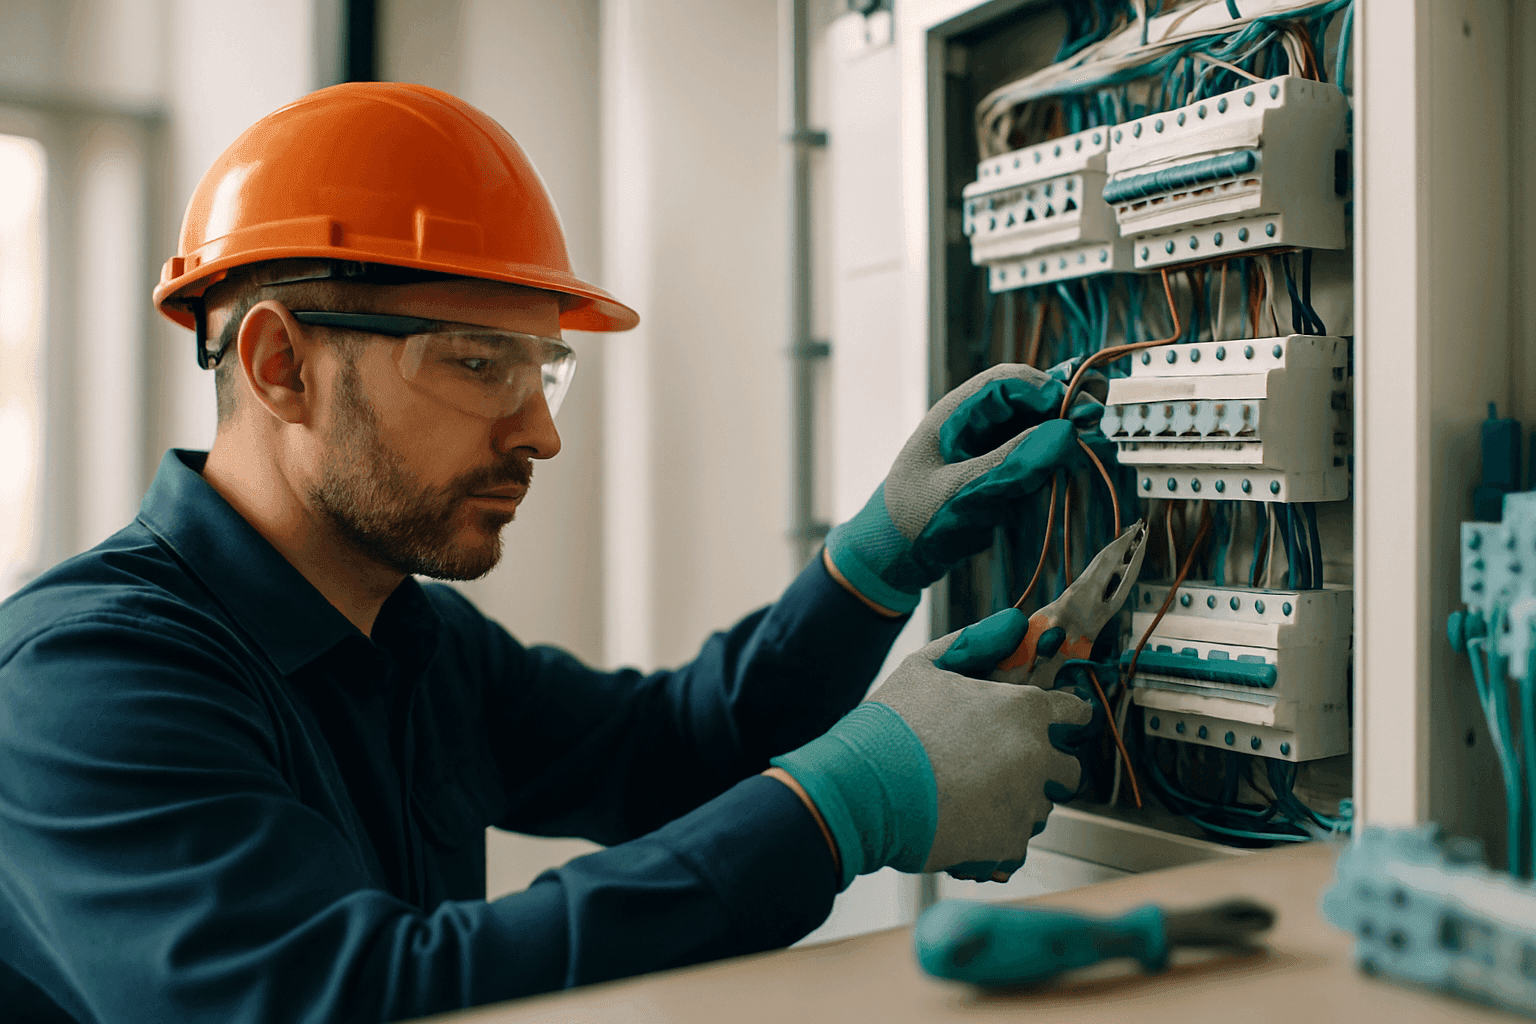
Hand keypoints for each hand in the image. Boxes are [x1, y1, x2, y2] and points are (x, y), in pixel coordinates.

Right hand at [770, 608, 1091, 888]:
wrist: (859, 788)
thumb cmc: (889, 726)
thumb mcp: (925, 667)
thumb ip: (975, 642)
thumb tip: (1014, 622)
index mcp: (1023, 709)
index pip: (1077, 715)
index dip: (1062, 721)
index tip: (1046, 729)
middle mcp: (1035, 756)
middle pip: (1068, 770)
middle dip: (1044, 770)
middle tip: (997, 769)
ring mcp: (1025, 804)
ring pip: (1040, 810)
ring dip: (1016, 806)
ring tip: (967, 798)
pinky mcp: (1007, 845)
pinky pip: (1015, 846)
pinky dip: (993, 841)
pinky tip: (958, 825)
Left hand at [824, 363, 1102, 614]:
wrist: (892, 558)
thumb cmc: (911, 521)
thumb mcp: (959, 493)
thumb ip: (1009, 464)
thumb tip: (1064, 433)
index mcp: (952, 415)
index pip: (1007, 382)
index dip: (1046, 390)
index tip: (1077, 413)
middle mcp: (972, 424)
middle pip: (1027, 402)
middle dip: (1060, 414)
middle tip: (1092, 432)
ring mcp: (985, 447)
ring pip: (1035, 429)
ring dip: (1056, 442)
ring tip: (1077, 458)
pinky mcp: (995, 471)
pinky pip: (1030, 459)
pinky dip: (1045, 468)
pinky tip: (1054, 480)